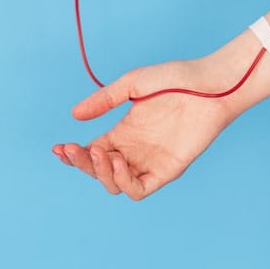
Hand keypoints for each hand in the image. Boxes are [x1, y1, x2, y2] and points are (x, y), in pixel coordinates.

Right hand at [52, 59, 240, 199]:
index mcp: (124, 133)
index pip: (92, 152)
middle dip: (82, 164)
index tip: (59, 148)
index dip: (74, 155)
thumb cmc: (176, 79)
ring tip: (100, 153)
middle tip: (72, 150)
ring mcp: (151, 162)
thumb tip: (74, 115)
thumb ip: (104, 100)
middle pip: (99, 170)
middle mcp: (135, 151)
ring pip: (115, 184)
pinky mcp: (168, 171)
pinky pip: (140, 189)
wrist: (210, 85)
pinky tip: (119, 162)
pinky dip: (124, 182)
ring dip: (101, 173)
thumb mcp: (133, 84)